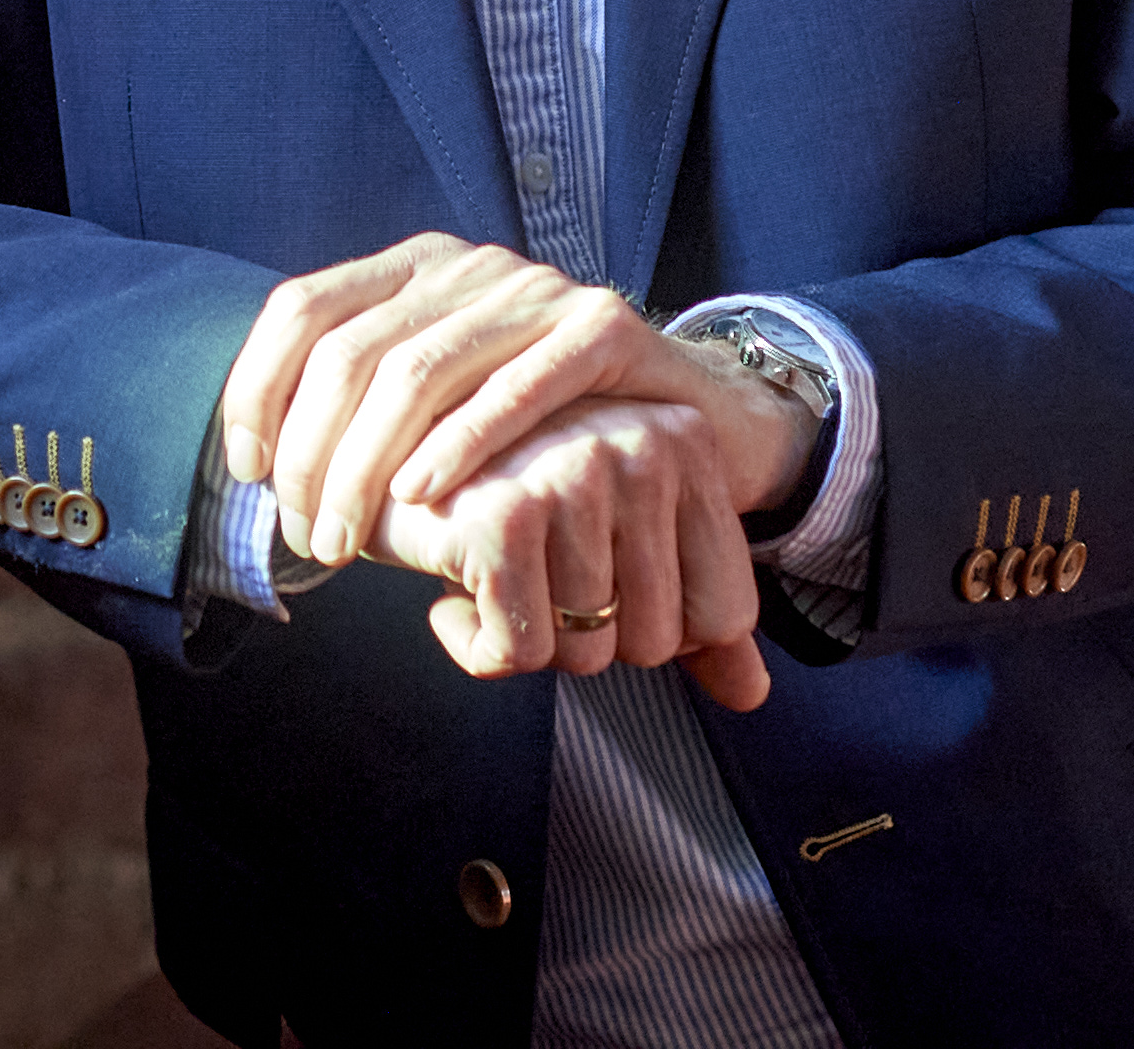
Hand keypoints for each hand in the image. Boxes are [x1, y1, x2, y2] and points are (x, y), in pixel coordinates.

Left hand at [215, 235, 813, 585]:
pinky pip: (515, 386)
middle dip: (312, 453)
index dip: (258, 389)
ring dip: (366, 466)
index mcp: (414, 269)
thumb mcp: (443, 405)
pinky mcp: (603, 328)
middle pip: (351, 350)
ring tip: (347, 542)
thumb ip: (367, 413)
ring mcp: (537, 289)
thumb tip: (259, 469)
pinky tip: (421, 499)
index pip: (302, 308)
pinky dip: (457, 446)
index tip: (249, 472)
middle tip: (307, 535)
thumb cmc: (544, 431)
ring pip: (417, 369)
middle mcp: (468, 265)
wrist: (688, 418)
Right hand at [397, 396, 775, 710]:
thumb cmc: (506, 495)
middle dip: (589, 637)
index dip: (659, 629)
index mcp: (686, 439)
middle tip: (535, 576)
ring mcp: (573, 474)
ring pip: (586, 653)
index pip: (724, 613)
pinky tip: (454, 594)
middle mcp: (641, 444)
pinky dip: (478, 648)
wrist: (383, 450)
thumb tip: (750, 695)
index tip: (602, 583)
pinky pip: (521, 654)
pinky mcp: (502, 516)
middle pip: (654, 642)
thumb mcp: (617, 533)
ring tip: (495, 573)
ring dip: (529, 638)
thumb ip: (691, 608)